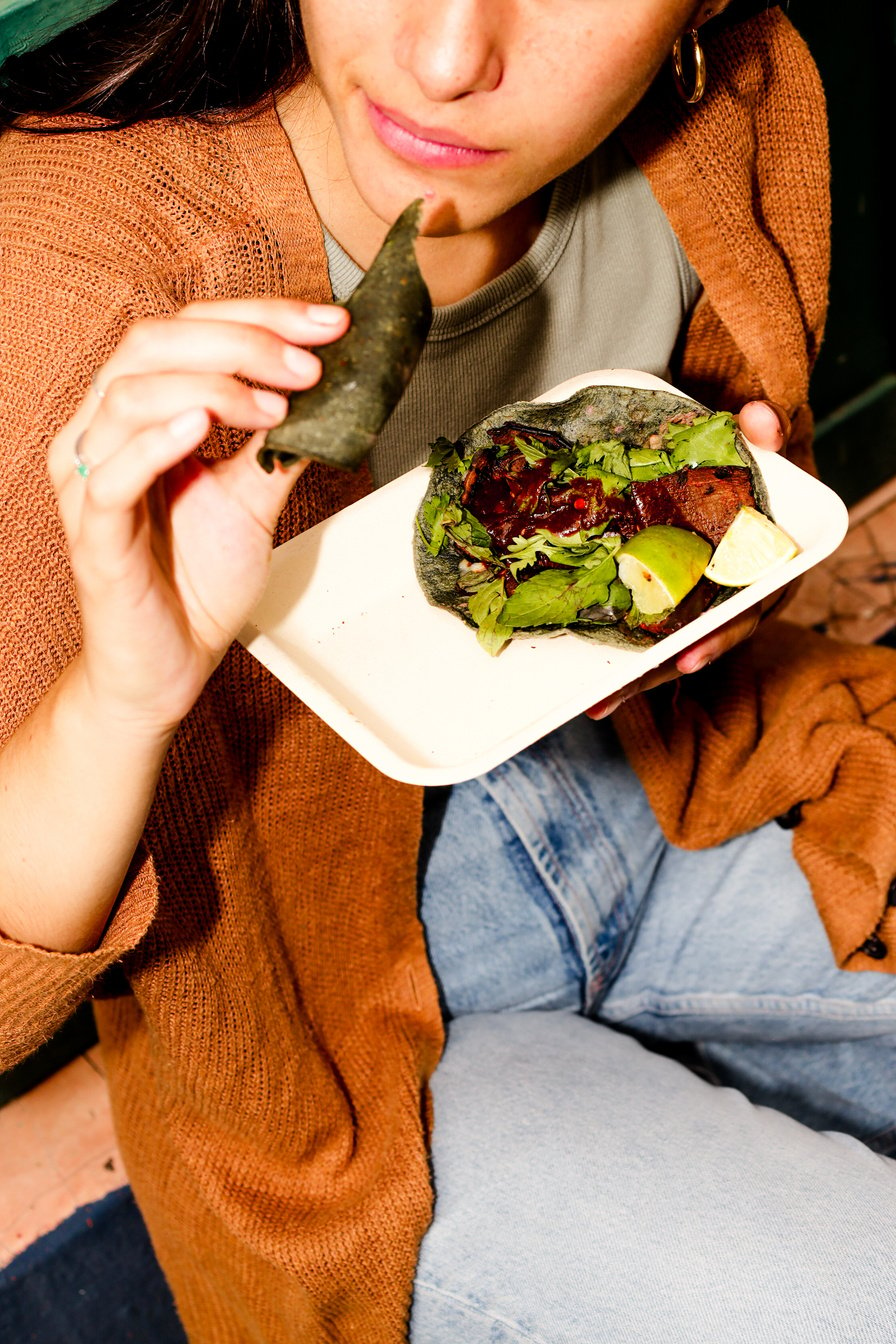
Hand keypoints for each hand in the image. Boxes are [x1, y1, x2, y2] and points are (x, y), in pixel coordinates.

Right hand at [48, 297, 349, 738]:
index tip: (329, 323)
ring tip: (274, 404)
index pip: (187, 331)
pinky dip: (156, 442)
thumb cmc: (195, 583)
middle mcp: (102, 434)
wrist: (172, 666)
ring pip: (128, 395)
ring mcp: (89, 482)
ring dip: (212, 385)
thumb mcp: (252, 500)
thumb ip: (278, 446)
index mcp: (136, 414)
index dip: (258, 317)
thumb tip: (334, 394)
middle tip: (310, 363)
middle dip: (242, 341)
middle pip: (153, 344)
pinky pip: (110, 476)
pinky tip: (203, 427)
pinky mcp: (92, 536)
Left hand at [586, 399, 792, 719]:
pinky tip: (589, 676)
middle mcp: (735, 595)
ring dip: (633, 677)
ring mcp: (702, 602)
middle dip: (655, 672)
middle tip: (613, 693)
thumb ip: (764, 432)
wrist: (742, 464)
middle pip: (697, 642)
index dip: (717, 635)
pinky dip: (624, 653)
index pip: (745, 610)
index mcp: (767, 567)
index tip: (687, 656)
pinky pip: (651, 633)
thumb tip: (759, 420)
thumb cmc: (754, 462)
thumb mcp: (764, 443)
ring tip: (593, 701)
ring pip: (670, 647)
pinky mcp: (674, 601)